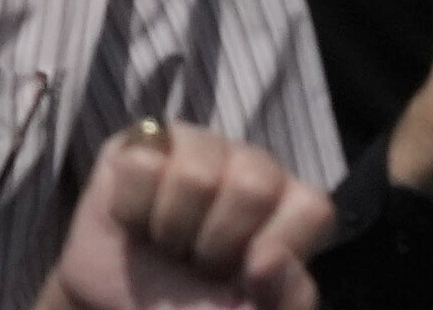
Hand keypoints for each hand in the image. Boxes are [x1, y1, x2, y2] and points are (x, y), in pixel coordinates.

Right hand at [42, 124, 343, 309]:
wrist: (119, 302)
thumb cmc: (196, 308)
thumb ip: (283, 299)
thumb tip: (274, 262)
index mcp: (292, 210)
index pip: (313, 208)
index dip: (279, 246)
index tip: (249, 279)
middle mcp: (253, 167)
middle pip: (254, 185)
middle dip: (217, 244)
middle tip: (201, 262)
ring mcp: (199, 146)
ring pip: (196, 174)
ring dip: (173, 230)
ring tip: (170, 244)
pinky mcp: (145, 140)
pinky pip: (141, 165)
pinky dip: (134, 211)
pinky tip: (139, 221)